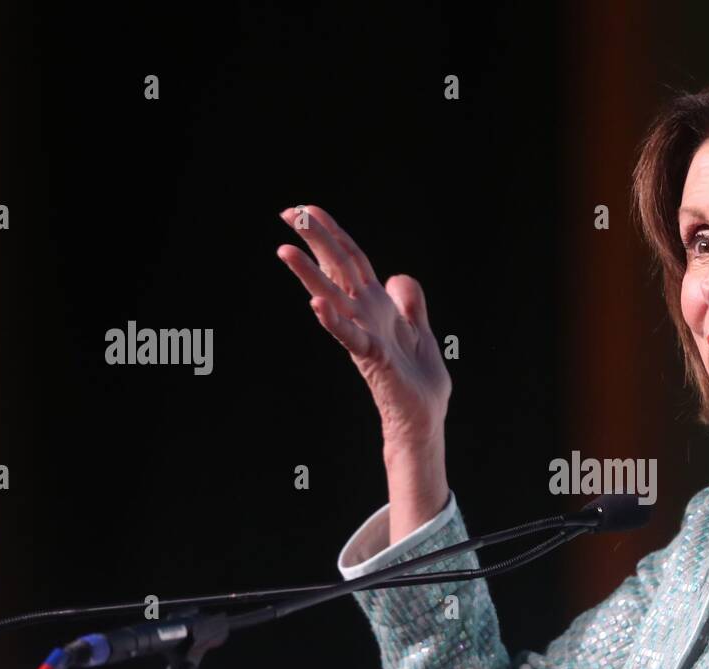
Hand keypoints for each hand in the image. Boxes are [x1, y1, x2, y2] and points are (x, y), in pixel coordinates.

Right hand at [276, 204, 451, 458]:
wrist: (423, 420)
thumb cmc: (418, 383)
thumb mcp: (420, 331)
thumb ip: (410, 303)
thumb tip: (397, 277)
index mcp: (377, 308)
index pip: (352, 261)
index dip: (334, 234)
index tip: (308, 209)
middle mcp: (366, 318)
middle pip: (338, 269)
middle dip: (316, 240)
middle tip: (287, 213)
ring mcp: (366, 337)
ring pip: (334, 299)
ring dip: (310, 275)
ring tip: (285, 250)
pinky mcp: (374, 359)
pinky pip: (351, 337)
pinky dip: (334, 321)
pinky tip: (316, 305)